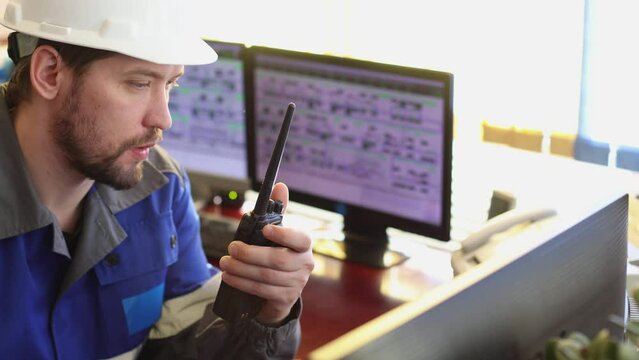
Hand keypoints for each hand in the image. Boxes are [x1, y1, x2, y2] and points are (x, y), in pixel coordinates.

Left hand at [218, 182, 314, 324]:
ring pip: (267, 277)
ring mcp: (297, 284)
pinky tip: (229, 277)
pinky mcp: (285, 299)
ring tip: (225, 263)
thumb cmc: (278, 255)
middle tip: (231, 248)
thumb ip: (278, 210)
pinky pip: (262, 291)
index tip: (265, 229)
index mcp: (304, 245)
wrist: (280, 292)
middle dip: (251, 254)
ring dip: (242, 270)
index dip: (283, 235)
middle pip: (278, 260)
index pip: (300, 239)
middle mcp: (305, 265)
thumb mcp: (278, 234)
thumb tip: (280, 186)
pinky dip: (242, 283)